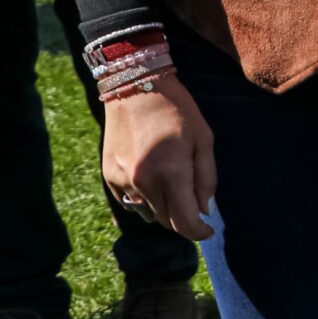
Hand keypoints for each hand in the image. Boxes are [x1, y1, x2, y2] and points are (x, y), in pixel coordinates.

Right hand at [100, 74, 216, 241]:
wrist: (134, 86)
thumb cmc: (177, 110)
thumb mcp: (204, 139)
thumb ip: (206, 178)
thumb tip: (204, 210)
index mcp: (172, 173)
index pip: (184, 223)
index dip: (199, 232)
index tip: (208, 229)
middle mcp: (144, 182)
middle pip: (167, 221)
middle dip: (184, 218)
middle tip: (194, 202)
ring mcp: (123, 181)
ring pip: (149, 213)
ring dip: (164, 208)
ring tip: (172, 181)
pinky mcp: (109, 176)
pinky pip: (131, 202)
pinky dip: (145, 199)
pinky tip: (153, 176)